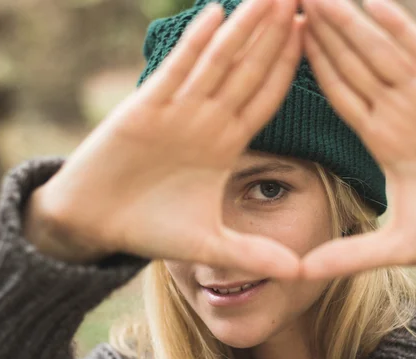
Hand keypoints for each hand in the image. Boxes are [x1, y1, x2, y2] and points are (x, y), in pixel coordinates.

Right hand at [26, 0, 303, 276]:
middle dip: (275, 34)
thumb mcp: (210, 244)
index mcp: (225, 142)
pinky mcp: (143, 109)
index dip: (291, 68)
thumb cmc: (152, 227)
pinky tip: (216, 14)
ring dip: (244, 29)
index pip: (266, 97)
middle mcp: (205, 119)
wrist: (97, 223)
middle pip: (248, 69)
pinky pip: (175, 72)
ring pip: (217, 62)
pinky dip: (194, 45)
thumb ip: (254, 253)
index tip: (319, 39)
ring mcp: (175, 110)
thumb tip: (301, 274)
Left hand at [300, 0, 415, 277]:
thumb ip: (351, 255)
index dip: (310, 67)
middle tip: (286, 0)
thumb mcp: (399, 245)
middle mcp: (401, 110)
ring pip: (382, 52)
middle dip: (320, 31)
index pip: (338, 92)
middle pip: (352, 63)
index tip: (278, 42)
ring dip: (351, 22)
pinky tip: (376, 5)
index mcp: (383, 137)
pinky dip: (403, 31)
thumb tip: (300, 275)